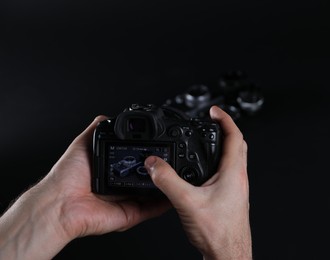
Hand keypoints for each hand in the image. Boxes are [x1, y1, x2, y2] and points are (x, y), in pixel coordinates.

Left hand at [0, 116, 169, 258]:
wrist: (60, 204)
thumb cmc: (66, 178)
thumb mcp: (83, 145)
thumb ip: (96, 130)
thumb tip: (105, 117)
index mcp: (110, 170)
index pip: (134, 162)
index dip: (147, 155)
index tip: (160, 147)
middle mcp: (120, 186)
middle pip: (146, 177)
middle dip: (159, 170)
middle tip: (173, 160)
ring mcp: (127, 200)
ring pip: (153, 194)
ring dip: (166, 186)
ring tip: (179, 175)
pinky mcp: (131, 214)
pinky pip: (152, 210)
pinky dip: (165, 203)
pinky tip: (175, 194)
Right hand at [145, 106, 251, 259]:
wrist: (228, 254)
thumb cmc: (219, 233)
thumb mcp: (187, 202)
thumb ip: (167, 181)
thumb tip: (154, 163)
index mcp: (233, 173)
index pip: (234, 136)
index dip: (224, 119)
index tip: (214, 110)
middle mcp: (238, 178)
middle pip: (237, 144)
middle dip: (225, 129)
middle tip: (212, 121)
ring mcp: (236, 188)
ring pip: (233, 159)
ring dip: (223, 145)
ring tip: (208, 140)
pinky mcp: (231, 197)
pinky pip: (227, 172)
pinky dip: (218, 162)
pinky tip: (204, 171)